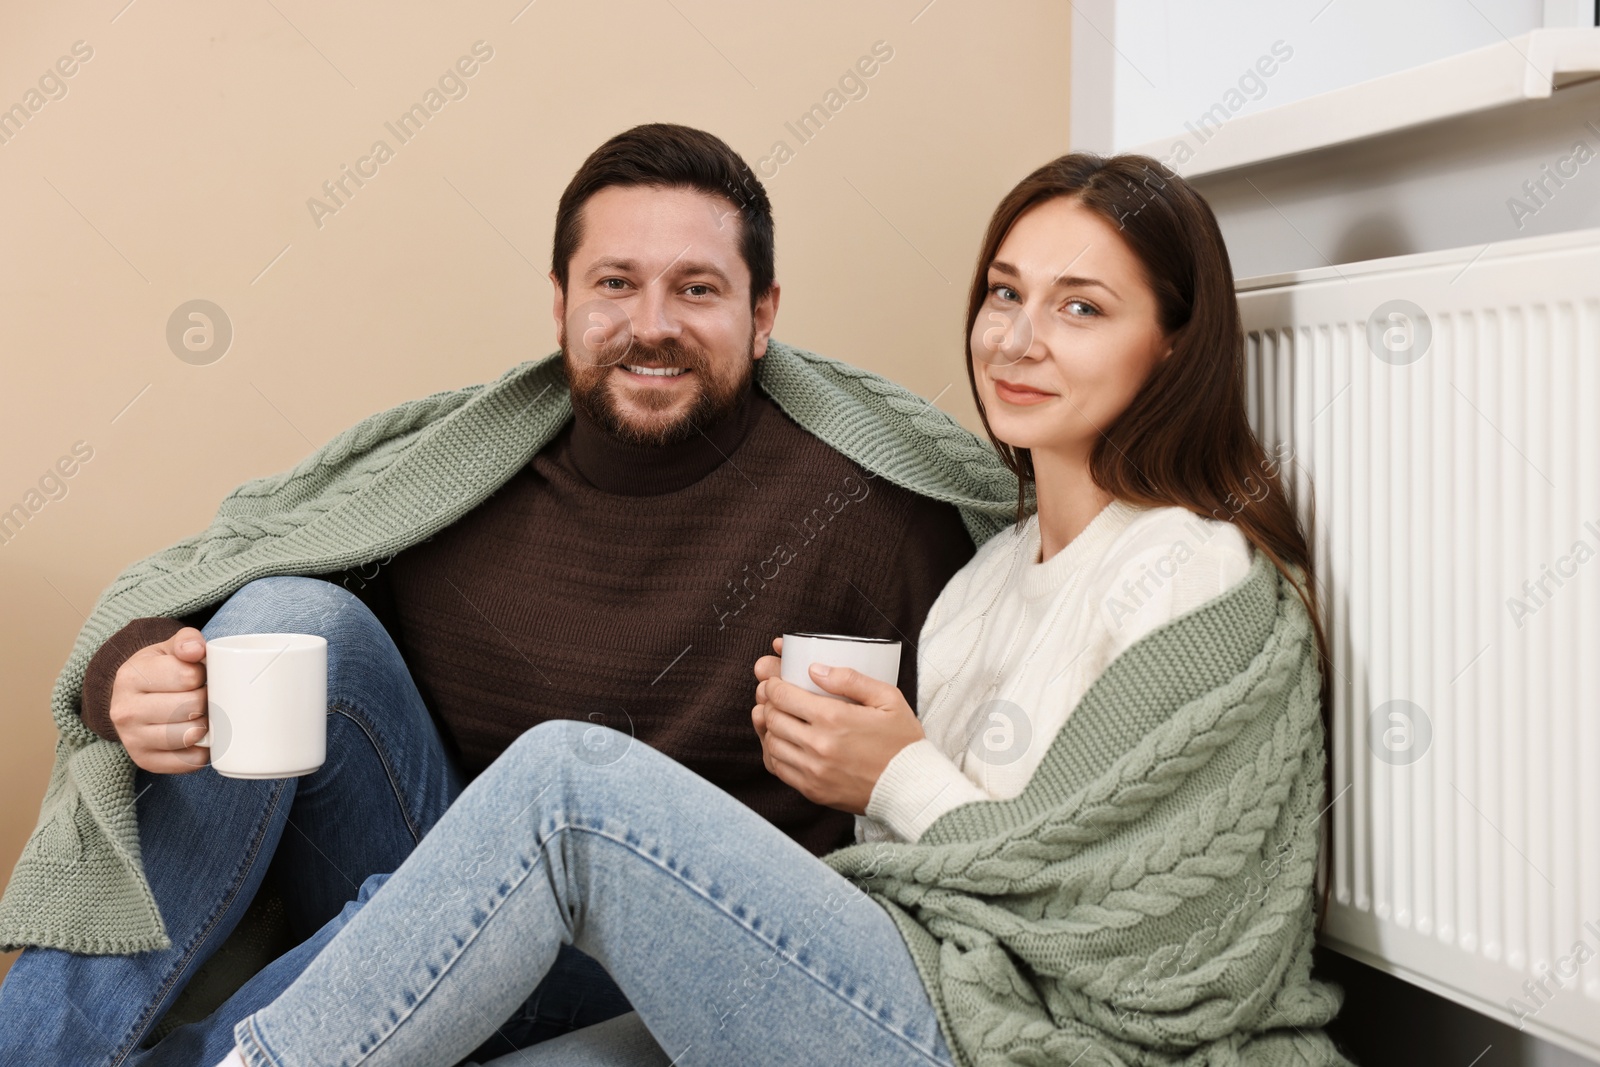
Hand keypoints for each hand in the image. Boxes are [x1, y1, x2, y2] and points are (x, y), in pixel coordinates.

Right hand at [107, 626, 210, 773]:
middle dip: (206, 700)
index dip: (202, 675)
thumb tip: (197, 649)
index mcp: (130, 677)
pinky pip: (188, 762)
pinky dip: (202, 751)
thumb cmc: (158, 670)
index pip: (188, 677)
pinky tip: (199, 739)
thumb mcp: (167, 649)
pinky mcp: (144, 761)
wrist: (132, 698)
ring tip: (201, 715)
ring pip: (190, 736)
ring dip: (206, 726)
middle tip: (202, 696)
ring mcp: (132, 739)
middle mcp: (125, 711)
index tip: (197, 675)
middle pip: (192, 708)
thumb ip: (186, 641)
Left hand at [751, 638, 922, 814]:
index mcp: (834, 718)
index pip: (783, 696)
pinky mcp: (812, 791)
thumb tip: (815, 669)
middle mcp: (819, 745)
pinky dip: (774, 753)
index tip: (776, 682)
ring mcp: (813, 771)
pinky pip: (779, 769)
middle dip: (769, 703)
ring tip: (780, 719)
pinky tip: (785, 743)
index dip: (773, 685)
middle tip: (776, 698)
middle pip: (772, 718)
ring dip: (770, 728)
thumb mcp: (888, 698)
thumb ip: (850, 679)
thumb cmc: (902, 741)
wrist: (911, 788)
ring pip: (772, 743)